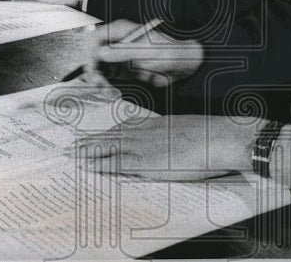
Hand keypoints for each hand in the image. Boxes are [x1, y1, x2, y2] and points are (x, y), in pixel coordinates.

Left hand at [73, 115, 258, 180]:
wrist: (219, 137)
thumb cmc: (211, 136)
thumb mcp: (187, 130)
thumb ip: (172, 135)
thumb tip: (167, 144)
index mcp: (157, 124)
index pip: (125, 127)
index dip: (109, 132)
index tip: (96, 134)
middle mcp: (145, 132)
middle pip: (111, 135)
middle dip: (90, 140)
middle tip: (72, 143)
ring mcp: (143, 146)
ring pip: (107, 147)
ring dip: (87, 151)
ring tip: (72, 154)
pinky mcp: (145, 161)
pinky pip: (115, 164)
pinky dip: (99, 165)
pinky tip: (87, 167)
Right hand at [79, 19, 203, 87]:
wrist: (183, 66)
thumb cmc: (168, 52)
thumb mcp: (145, 52)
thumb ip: (122, 52)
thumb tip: (100, 53)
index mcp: (121, 31)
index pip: (95, 37)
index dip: (89, 52)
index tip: (91, 67)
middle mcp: (117, 43)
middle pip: (94, 55)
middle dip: (93, 71)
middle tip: (99, 84)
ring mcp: (118, 57)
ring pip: (99, 69)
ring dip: (100, 82)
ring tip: (108, 92)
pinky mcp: (122, 71)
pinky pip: (108, 79)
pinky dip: (107, 88)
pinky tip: (113, 93)